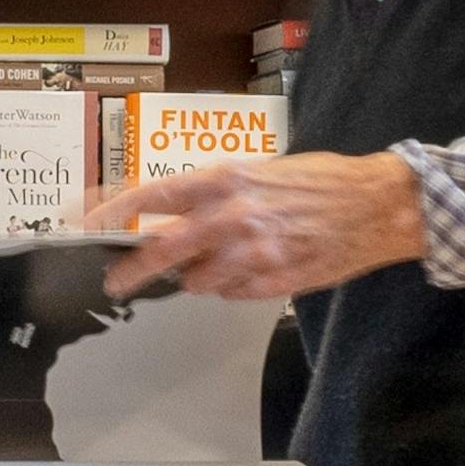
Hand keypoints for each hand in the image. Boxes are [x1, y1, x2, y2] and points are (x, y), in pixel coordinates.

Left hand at [96, 153, 430, 300]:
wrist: (377, 204)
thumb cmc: (320, 181)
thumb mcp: (260, 172)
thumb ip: (215, 193)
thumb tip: (170, 214)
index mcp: (225, 180)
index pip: (152, 197)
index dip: (114, 212)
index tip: (87, 225)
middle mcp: (232, 217)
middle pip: (161, 251)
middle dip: (131, 271)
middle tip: (115, 282)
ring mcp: (253, 253)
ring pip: (197, 281)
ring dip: (196, 277)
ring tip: (218, 263)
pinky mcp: (274, 281)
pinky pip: (233, 293)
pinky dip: (232, 286)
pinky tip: (253, 268)